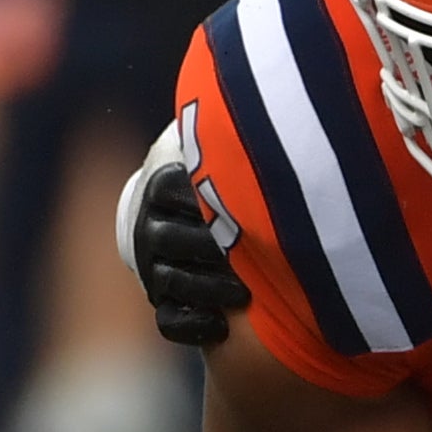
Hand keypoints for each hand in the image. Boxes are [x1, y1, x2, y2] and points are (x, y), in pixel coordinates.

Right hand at [116, 147, 247, 351]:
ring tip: (245, 293)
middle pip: (169, 240)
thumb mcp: (231, 160)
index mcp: (163, 187)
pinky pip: (168, 321)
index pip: (175, 193)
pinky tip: (221, 327)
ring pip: (169, 280)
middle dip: (211, 251)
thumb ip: (244, 146)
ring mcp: (154, 268)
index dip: (207, 203)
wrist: (207, 221)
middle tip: (251, 258)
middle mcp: (150, 227)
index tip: (245, 210)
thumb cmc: (235, 184)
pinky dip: (192, 325)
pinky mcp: (164, 303)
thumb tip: (281, 103)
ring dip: (207, 289)